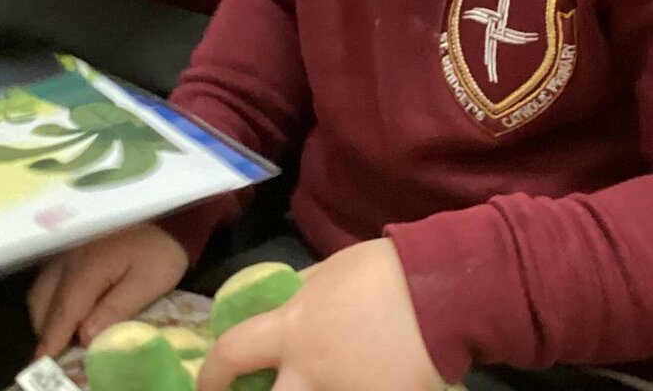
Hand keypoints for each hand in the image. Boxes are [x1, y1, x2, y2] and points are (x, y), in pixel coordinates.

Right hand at [27, 223, 189, 358]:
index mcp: (88, 267)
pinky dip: (50, 299)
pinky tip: (67, 311)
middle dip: (47, 329)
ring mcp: (63, 251)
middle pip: (42, 301)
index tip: (44, 360)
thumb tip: (86, 335)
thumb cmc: (158, 251)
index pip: (64, 309)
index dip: (53, 337)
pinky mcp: (64, 248)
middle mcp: (67, 257)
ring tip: (63, 335)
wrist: (162, 215)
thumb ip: (118, 307)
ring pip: (40, 290)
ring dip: (46, 315)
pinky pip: (46, 278)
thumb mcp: (150, 281)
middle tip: (58, 352)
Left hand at [198, 239, 443, 390]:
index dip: (210, 375)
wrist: (444, 293)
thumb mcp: (329, 271)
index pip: (231, 354)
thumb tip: (286, 302)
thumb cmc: (385, 271)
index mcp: (294, 329)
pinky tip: (359, 385)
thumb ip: (301, 293)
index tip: (208, 386)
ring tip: (318, 385)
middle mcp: (311, 372)